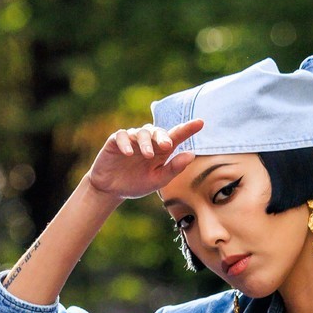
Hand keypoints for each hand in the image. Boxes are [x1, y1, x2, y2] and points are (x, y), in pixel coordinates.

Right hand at [85, 119, 203, 200]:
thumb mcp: (157, 180)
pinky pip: (121, 136)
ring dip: (145, 142)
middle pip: (158, 131)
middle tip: (167, 145)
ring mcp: (131, 140)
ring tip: (148, 155)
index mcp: (161, 151)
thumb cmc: (136, 183)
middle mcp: (147, 142)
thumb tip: (192, 154)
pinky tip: (128, 153)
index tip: (200, 122)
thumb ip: (173, 168)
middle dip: (163, 136)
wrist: (111, 190)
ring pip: (141, 132)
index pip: (176, 136)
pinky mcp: (115, 141)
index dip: (188, 128)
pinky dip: (126, 143)